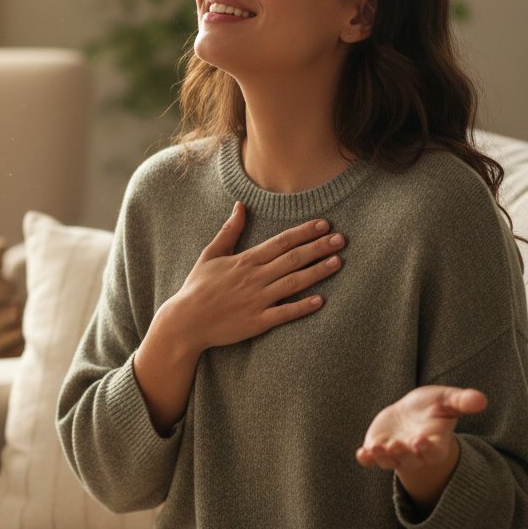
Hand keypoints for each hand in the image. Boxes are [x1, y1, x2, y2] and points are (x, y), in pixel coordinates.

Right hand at [156, 200, 344, 355]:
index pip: (281, 242)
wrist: (185, 321)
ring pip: (293, 283)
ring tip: (338, 262)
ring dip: (318, 272)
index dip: (304, 232)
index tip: (324, 224)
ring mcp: (257, 300)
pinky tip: (321, 300)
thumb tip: (241, 206)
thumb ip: (229, 231)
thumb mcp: (211, 254)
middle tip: (342, 239)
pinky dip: (303, 307)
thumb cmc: (198, 286)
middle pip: (293, 259)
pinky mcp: (257, 322)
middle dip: (319, 247)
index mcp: (245, 260)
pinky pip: (284, 313)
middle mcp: (255, 278)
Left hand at [356, 385, 486, 512]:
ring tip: (376, 449)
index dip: (427, 448)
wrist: (410, 415)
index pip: (433, 451)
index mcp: (434, 444)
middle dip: (404, 453)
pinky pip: (371, 459)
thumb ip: (462, 401)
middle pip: (410, 458)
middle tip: (397, 445)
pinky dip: (366, 459)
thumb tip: (482, 399)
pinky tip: (361, 455)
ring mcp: (395, 454)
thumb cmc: (432, 408)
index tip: (421, 441)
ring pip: (390, 461)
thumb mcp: (447, 401)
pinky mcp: (378, 450)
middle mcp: (415, 453)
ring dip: (383, 457)